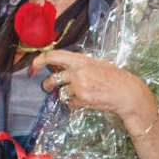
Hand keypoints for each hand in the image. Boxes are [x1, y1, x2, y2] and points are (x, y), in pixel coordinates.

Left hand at [31, 49, 153, 119]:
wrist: (125, 91)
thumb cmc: (112, 76)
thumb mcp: (94, 63)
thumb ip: (77, 64)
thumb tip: (60, 64)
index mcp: (80, 60)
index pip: (53, 56)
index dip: (39, 60)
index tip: (33, 66)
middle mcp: (77, 72)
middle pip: (52, 78)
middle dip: (47, 84)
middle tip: (47, 86)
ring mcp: (79, 86)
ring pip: (61, 93)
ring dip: (65, 95)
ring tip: (77, 94)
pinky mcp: (82, 99)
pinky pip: (70, 103)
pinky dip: (75, 103)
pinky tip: (86, 100)